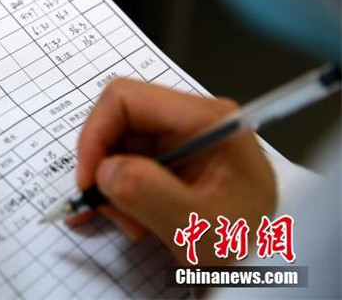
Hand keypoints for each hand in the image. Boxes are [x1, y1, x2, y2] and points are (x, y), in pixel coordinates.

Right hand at [72, 78, 275, 264]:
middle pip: (119, 121)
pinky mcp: (173, 156)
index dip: (96, 134)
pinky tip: (127, 217)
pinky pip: (130, 161)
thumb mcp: (198, 225)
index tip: (89, 180)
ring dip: (113, 184)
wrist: (273, 263)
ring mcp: (181, 136)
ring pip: (119, 144)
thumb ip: (149, 193)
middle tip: (112, 210)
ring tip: (132, 223)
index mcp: (205, 119)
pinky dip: (120, 189)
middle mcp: (191, 118)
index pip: (125, 99)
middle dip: (105, 165)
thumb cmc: (247, 243)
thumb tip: (102, 170)